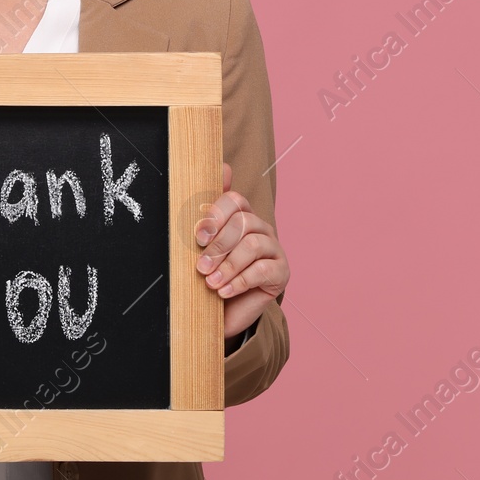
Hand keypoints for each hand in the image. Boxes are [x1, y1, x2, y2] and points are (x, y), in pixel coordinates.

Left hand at [195, 162, 288, 342]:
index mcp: (241, 215)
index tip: (198, 237)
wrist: (225, 312)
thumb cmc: (212, 274)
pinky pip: (262, 270)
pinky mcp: (281, 272)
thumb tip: (224, 168)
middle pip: (242, 223)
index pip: (235, 200)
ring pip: (252, 245)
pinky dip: (239, 282)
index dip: (216, 215)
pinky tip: (223, 292)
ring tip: (210, 283)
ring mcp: (273, 249)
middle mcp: (260, 228)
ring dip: (227, 266)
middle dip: (218, 246)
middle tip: (200, 267)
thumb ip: (207, 214)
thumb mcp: (202, 247)